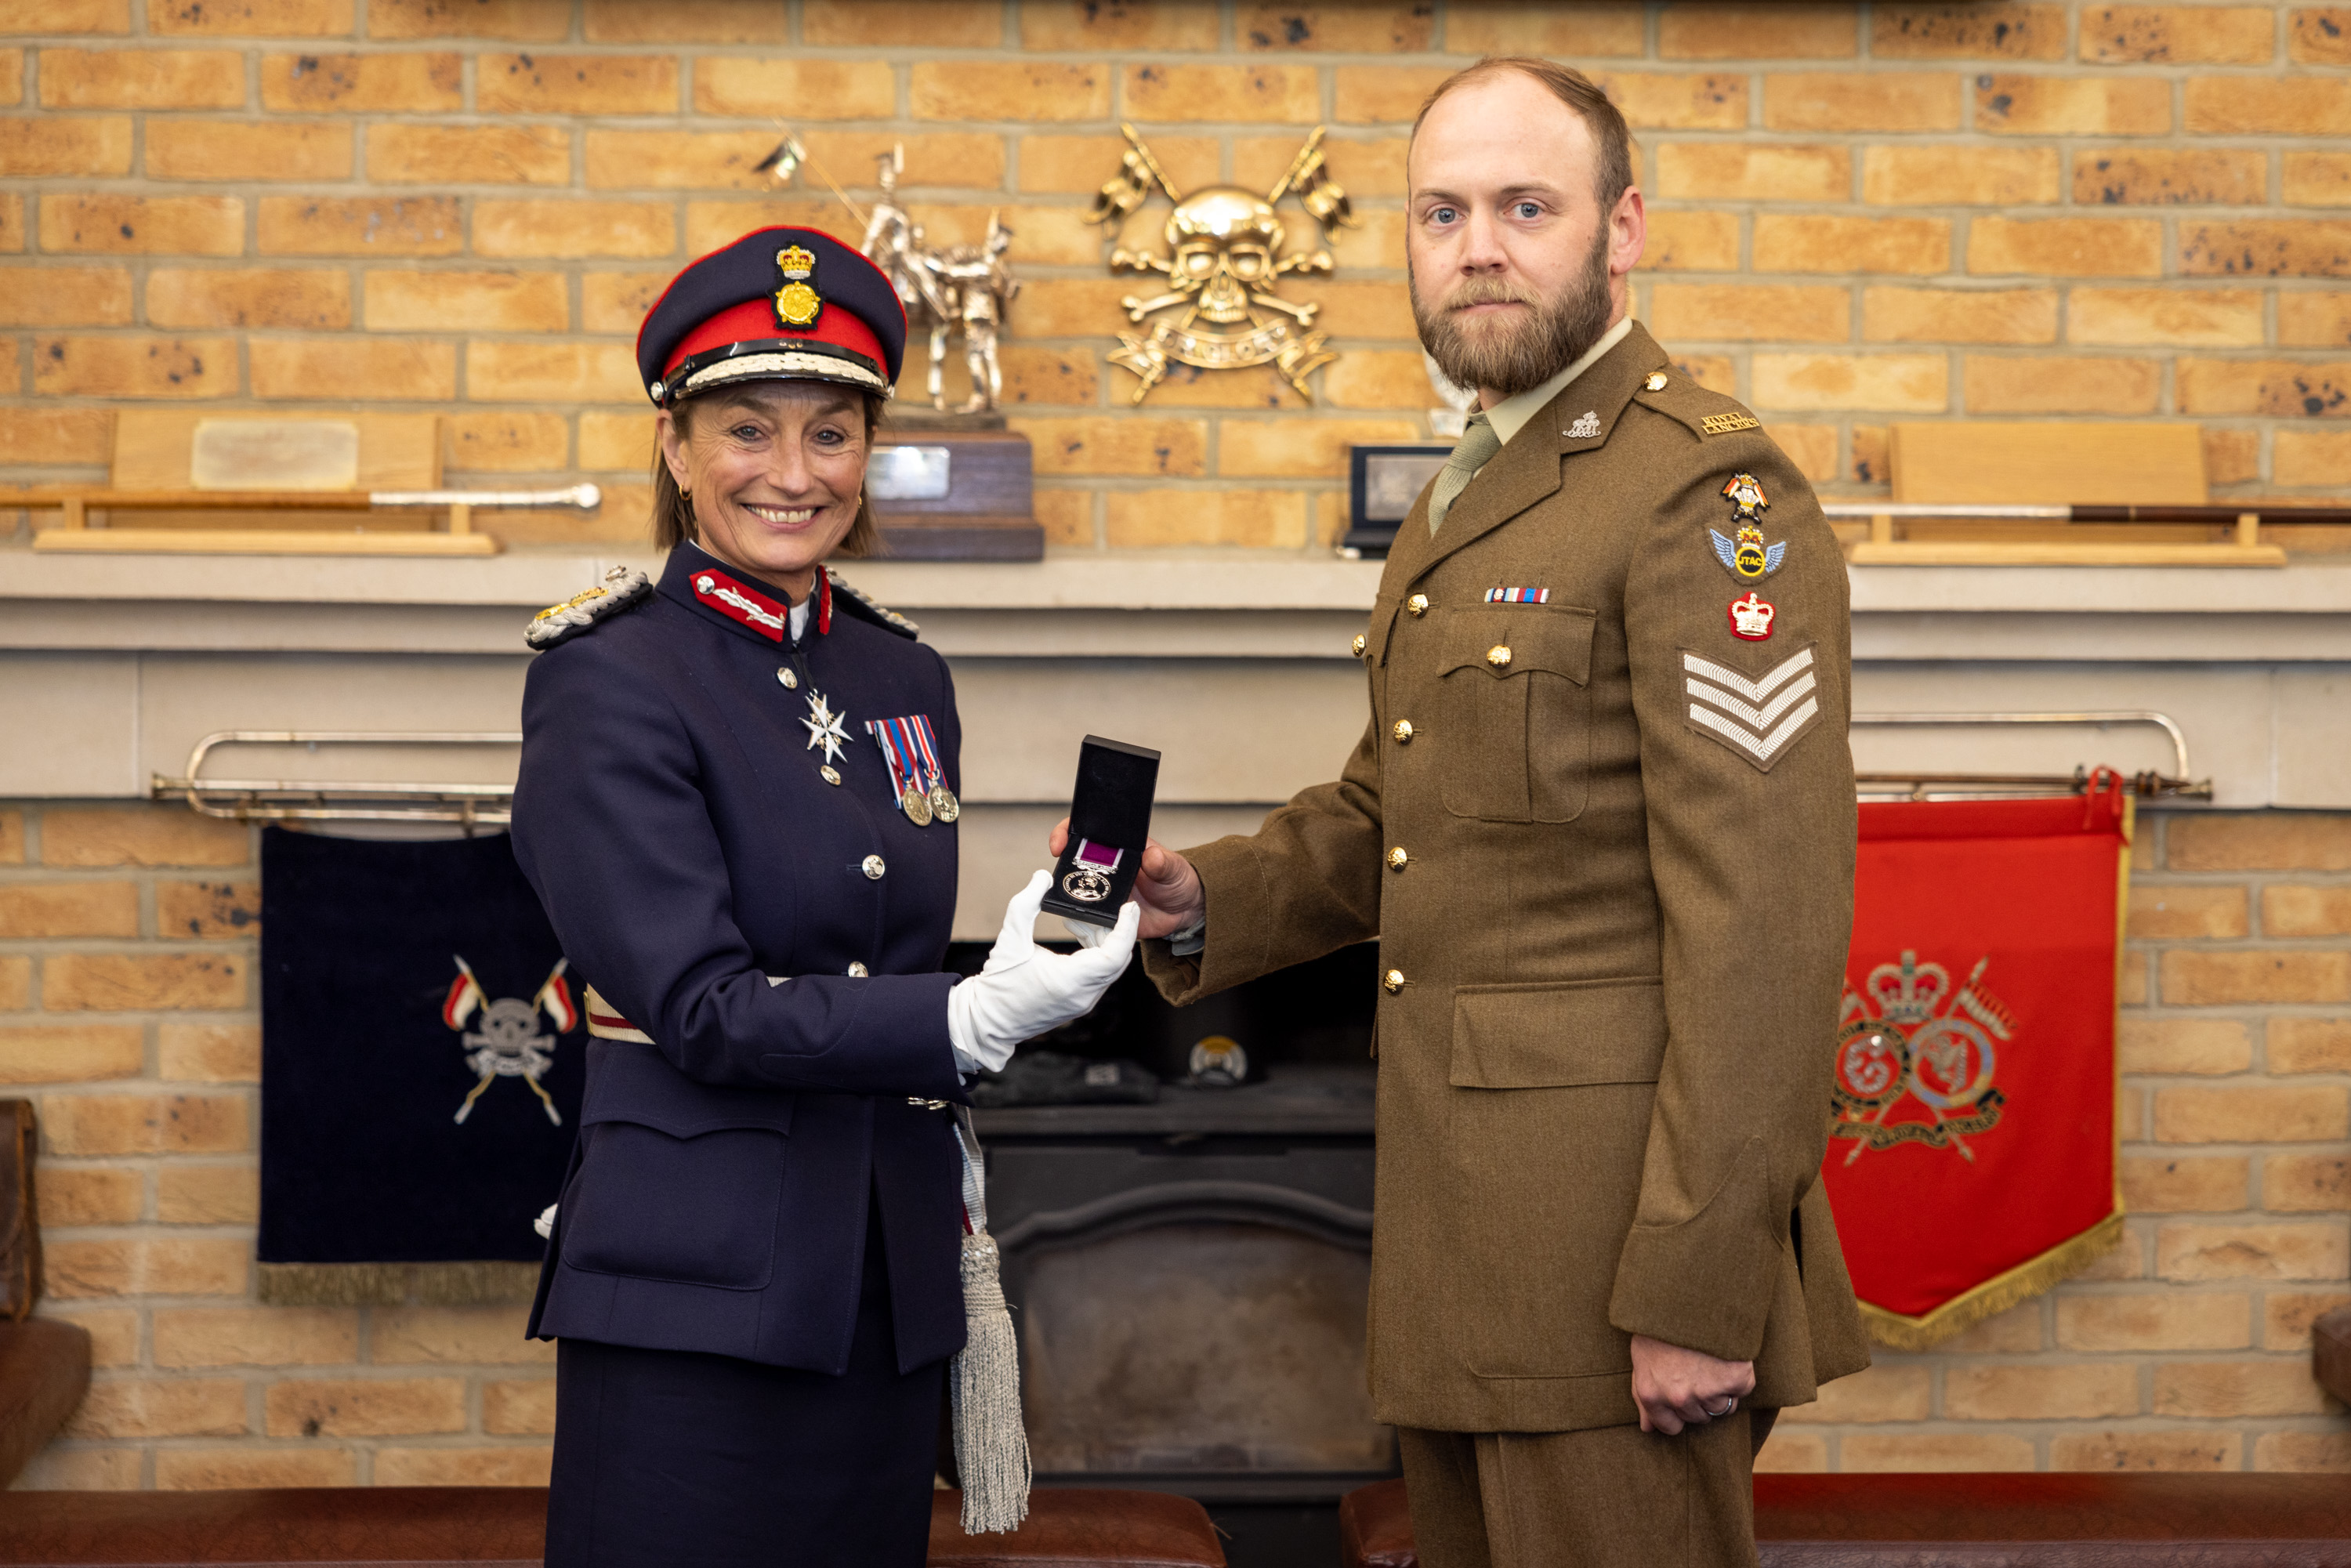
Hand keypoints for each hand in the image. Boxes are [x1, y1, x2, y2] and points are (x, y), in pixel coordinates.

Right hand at [946, 871, 1138, 1073]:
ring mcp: (1084, 1002)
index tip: (1129, 907)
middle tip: (1108, 906)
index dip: (1126, 929)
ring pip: (1110, 967)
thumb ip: (1026, 902)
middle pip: (1118, 960)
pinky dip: (1095, 953)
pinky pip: (1099, 975)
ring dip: (1102, 940)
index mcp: (1070, 981)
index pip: (1114, 955)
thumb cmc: (999, 983)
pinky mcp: (1080, 1003)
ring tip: (1078, 919)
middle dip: (1116, 930)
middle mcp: (1083, 995)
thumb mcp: (1010, 937)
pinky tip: (1077, 934)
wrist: (989, 1020)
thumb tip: (1043, 877)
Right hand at [1048, 817, 1203, 939]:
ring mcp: (1104, 890)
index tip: (1061, 842)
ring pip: (1076, 890)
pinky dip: (1085, 920)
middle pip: (1073, 862)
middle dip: (1063, 867)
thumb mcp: (1173, 867)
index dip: (1067, 832)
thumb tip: (1152, 856)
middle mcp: (1107, 867)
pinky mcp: (1106, 914)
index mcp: (1118, 848)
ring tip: (1081, 901)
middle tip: (1063, 875)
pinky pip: (1088, 917)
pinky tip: (1092, 920)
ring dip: (1073, 896)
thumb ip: (1163, 862)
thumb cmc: (1177, 880)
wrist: (1185, 911)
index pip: (1086, 831)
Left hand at [1630, 1334, 1755, 1435]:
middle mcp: (1678, 1397)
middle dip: (1700, 1397)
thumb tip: (1648, 1428)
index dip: (1678, 1413)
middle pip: (1699, 1417)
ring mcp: (1707, 1390)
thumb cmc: (1661, 1324)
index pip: (1671, 1428)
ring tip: (1710, 1360)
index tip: (1683, 1394)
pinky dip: (1739, 1375)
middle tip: (1697, 1367)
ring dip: (1721, 1389)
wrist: (1689, 1295)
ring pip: (1722, 1408)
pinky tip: (1726, 1356)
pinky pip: (1742, 1390)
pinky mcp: (1734, 1379)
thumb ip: (1643, 1396)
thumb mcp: (1642, 1357)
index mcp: (1651, 1394)